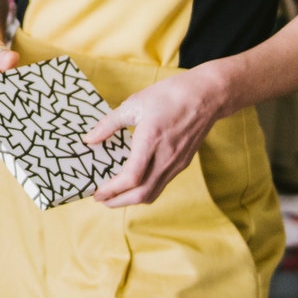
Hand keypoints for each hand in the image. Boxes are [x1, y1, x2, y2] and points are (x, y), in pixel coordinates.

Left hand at [87, 67, 226, 206]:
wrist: (208, 95)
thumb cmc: (170, 95)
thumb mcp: (135, 103)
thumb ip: (109, 123)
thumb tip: (89, 139)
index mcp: (151, 140)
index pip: (132, 177)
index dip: (112, 190)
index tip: (96, 192)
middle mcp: (166, 157)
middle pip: (142, 194)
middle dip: (118, 201)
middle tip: (101, 199)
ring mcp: (177, 162)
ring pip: (153, 192)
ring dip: (131, 199)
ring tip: (114, 195)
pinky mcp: (183, 163)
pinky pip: (161, 184)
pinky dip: (145, 189)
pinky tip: (134, 182)